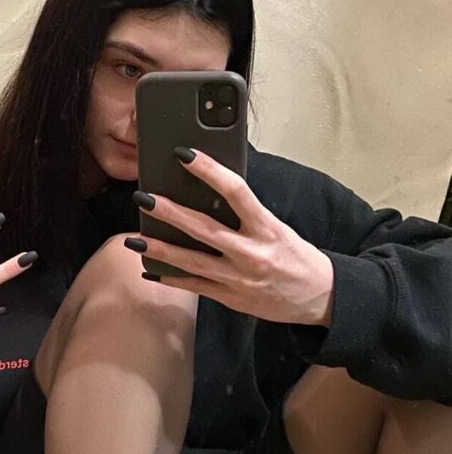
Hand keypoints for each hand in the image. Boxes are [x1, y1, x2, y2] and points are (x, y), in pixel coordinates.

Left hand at [126, 149, 334, 325]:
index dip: (208, 171)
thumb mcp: (277, 227)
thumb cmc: (296, 256)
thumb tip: (210, 191)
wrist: (318, 298)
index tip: (185, 155)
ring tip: (134, 240)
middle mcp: (252, 254)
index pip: (236, 192)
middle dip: (170, 213)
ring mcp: (239, 279)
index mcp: (267, 228)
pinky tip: (150, 269)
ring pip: (192, 262)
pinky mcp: (230, 298)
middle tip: (144, 197)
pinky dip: (171, 278)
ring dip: (160, 250)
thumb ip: (246, 214)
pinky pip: (195, 287)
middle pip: (204, 229)